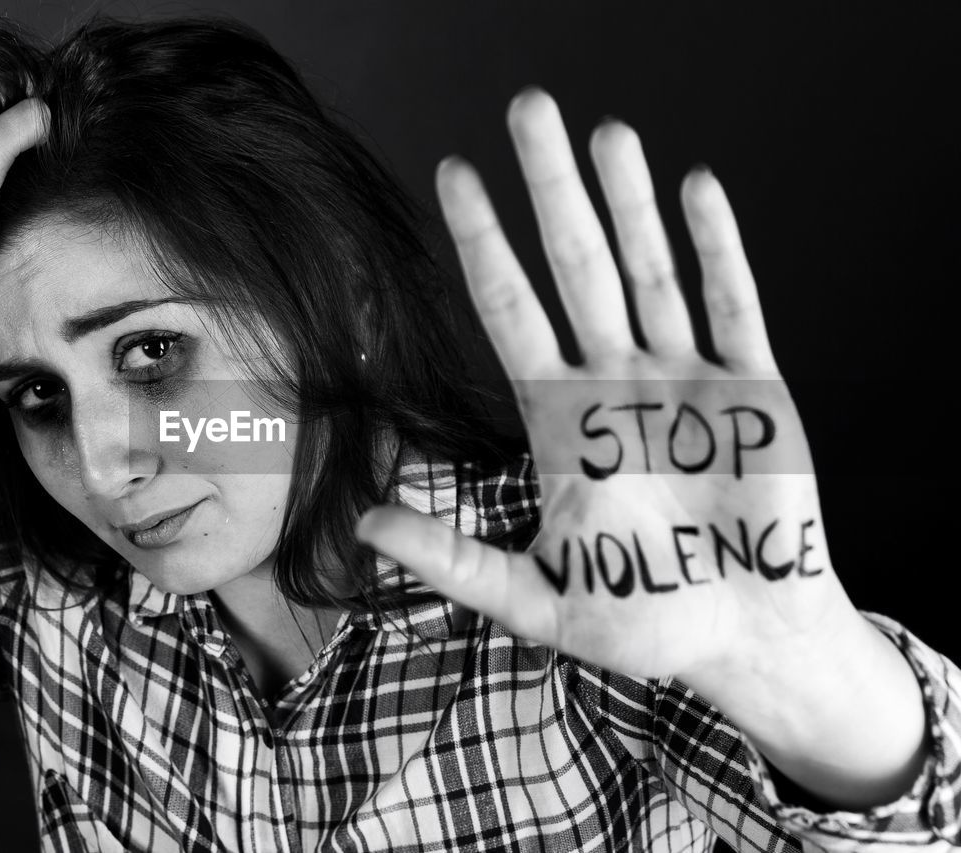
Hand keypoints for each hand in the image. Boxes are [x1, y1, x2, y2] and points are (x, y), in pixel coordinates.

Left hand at [356, 88, 856, 690]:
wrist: (747, 641)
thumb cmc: (646, 620)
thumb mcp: (537, 597)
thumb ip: (455, 561)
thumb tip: (365, 527)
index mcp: (562, 418)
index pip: (511, 310)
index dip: (483, 244)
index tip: (453, 178)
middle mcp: (616, 380)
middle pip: (575, 265)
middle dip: (551, 191)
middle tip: (526, 109)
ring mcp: (684, 376)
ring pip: (650, 269)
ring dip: (629, 201)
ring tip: (604, 133)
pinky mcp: (752, 387)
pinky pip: (734, 304)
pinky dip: (717, 249)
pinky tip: (694, 190)